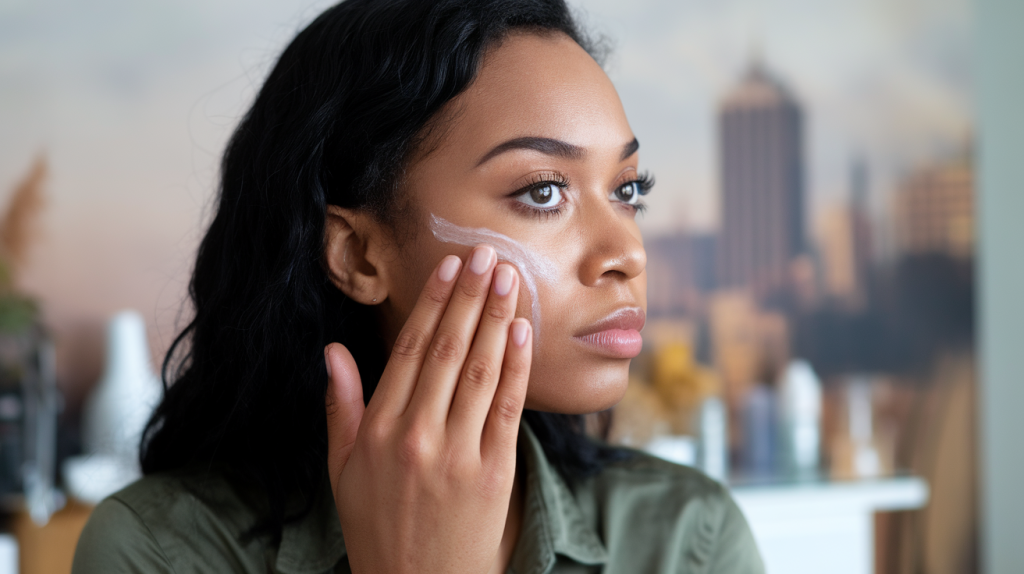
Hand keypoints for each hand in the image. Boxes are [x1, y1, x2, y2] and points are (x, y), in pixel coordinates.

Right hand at [324, 245, 531, 573]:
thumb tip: (331, 352)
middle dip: (469, 297)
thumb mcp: (343, 469)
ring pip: (479, 370)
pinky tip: (522, 332)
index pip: (410, 350)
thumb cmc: (378, 525)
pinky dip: (515, 366)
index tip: (449, 267)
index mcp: (378, 430)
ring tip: (508, 279)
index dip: (432, 303)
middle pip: (448, 350)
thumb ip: (341, 407)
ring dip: (496, 319)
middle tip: (486, 254)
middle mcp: (416, 435)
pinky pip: (506, 407)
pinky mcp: (494, 472)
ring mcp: (457, 454)